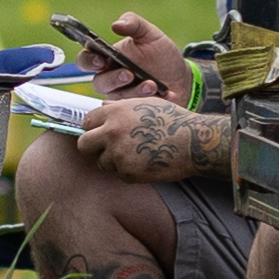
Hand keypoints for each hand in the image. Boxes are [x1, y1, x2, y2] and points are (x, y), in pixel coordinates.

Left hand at [78, 96, 227, 182]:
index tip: (100, 134)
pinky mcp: (128, 172)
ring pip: (102, 163)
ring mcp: (119, 154)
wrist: (194, 142)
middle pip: (84, 145)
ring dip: (114, 162)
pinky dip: (130, 172)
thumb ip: (120, 106)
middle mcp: (112, 132)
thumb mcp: (145, 104)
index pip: (87, 122)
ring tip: (136, 155)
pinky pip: (120, 175)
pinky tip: (146, 163)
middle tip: (106, 150)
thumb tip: (103, 106)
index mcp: (115, 112)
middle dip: (93, 148)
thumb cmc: (173, 120)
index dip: (93, 129)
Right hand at [88, 12, 191, 104]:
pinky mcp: (135, 111)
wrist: (182, 76)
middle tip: (129, 73)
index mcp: (108, 59)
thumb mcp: (149, 34)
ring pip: (118, 99)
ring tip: (152, 84)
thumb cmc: (160, 54)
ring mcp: (122, 96)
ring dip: (135, 92)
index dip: (88, 61)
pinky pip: (136, 111)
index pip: (86, 60)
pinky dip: (152, 101)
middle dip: (113, 79)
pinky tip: (165, 94)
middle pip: (99, 83)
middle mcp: (111, 79)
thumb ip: (133, 24)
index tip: (100, 59)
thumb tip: (116, 25)